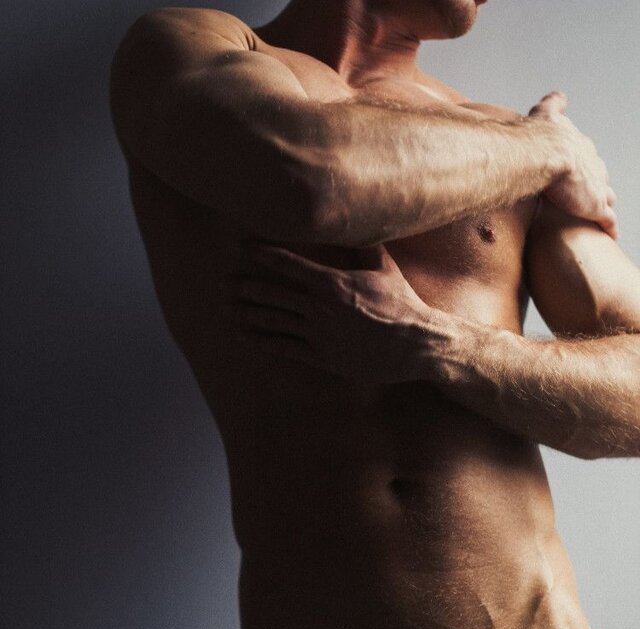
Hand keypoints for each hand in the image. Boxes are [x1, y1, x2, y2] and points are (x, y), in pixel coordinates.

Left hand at [221, 243, 437, 383]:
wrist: (417, 345)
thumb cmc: (402, 303)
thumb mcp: (383, 266)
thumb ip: (360, 243)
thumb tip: (349, 218)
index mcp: (332, 282)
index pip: (288, 263)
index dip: (262, 253)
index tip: (242, 247)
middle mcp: (320, 308)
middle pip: (272, 294)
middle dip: (244, 287)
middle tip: (221, 284)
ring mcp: (319, 335)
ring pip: (273, 322)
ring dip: (247, 314)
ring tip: (226, 309)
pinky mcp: (322, 357)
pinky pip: (283, 348)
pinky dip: (261, 341)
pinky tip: (243, 336)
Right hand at [529, 91, 617, 239]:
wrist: (545, 155)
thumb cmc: (540, 137)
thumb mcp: (546, 114)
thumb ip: (553, 104)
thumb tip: (559, 95)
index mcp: (580, 147)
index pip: (587, 156)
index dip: (583, 164)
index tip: (579, 169)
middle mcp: (593, 165)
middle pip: (600, 176)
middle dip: (596, 184)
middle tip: (589, 192)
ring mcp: (596, 187)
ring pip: (607, 198)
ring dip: (604, 205)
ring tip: (600, 213)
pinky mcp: (596, 207)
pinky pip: (608, 221)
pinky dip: (610, 227)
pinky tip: (611, 234)